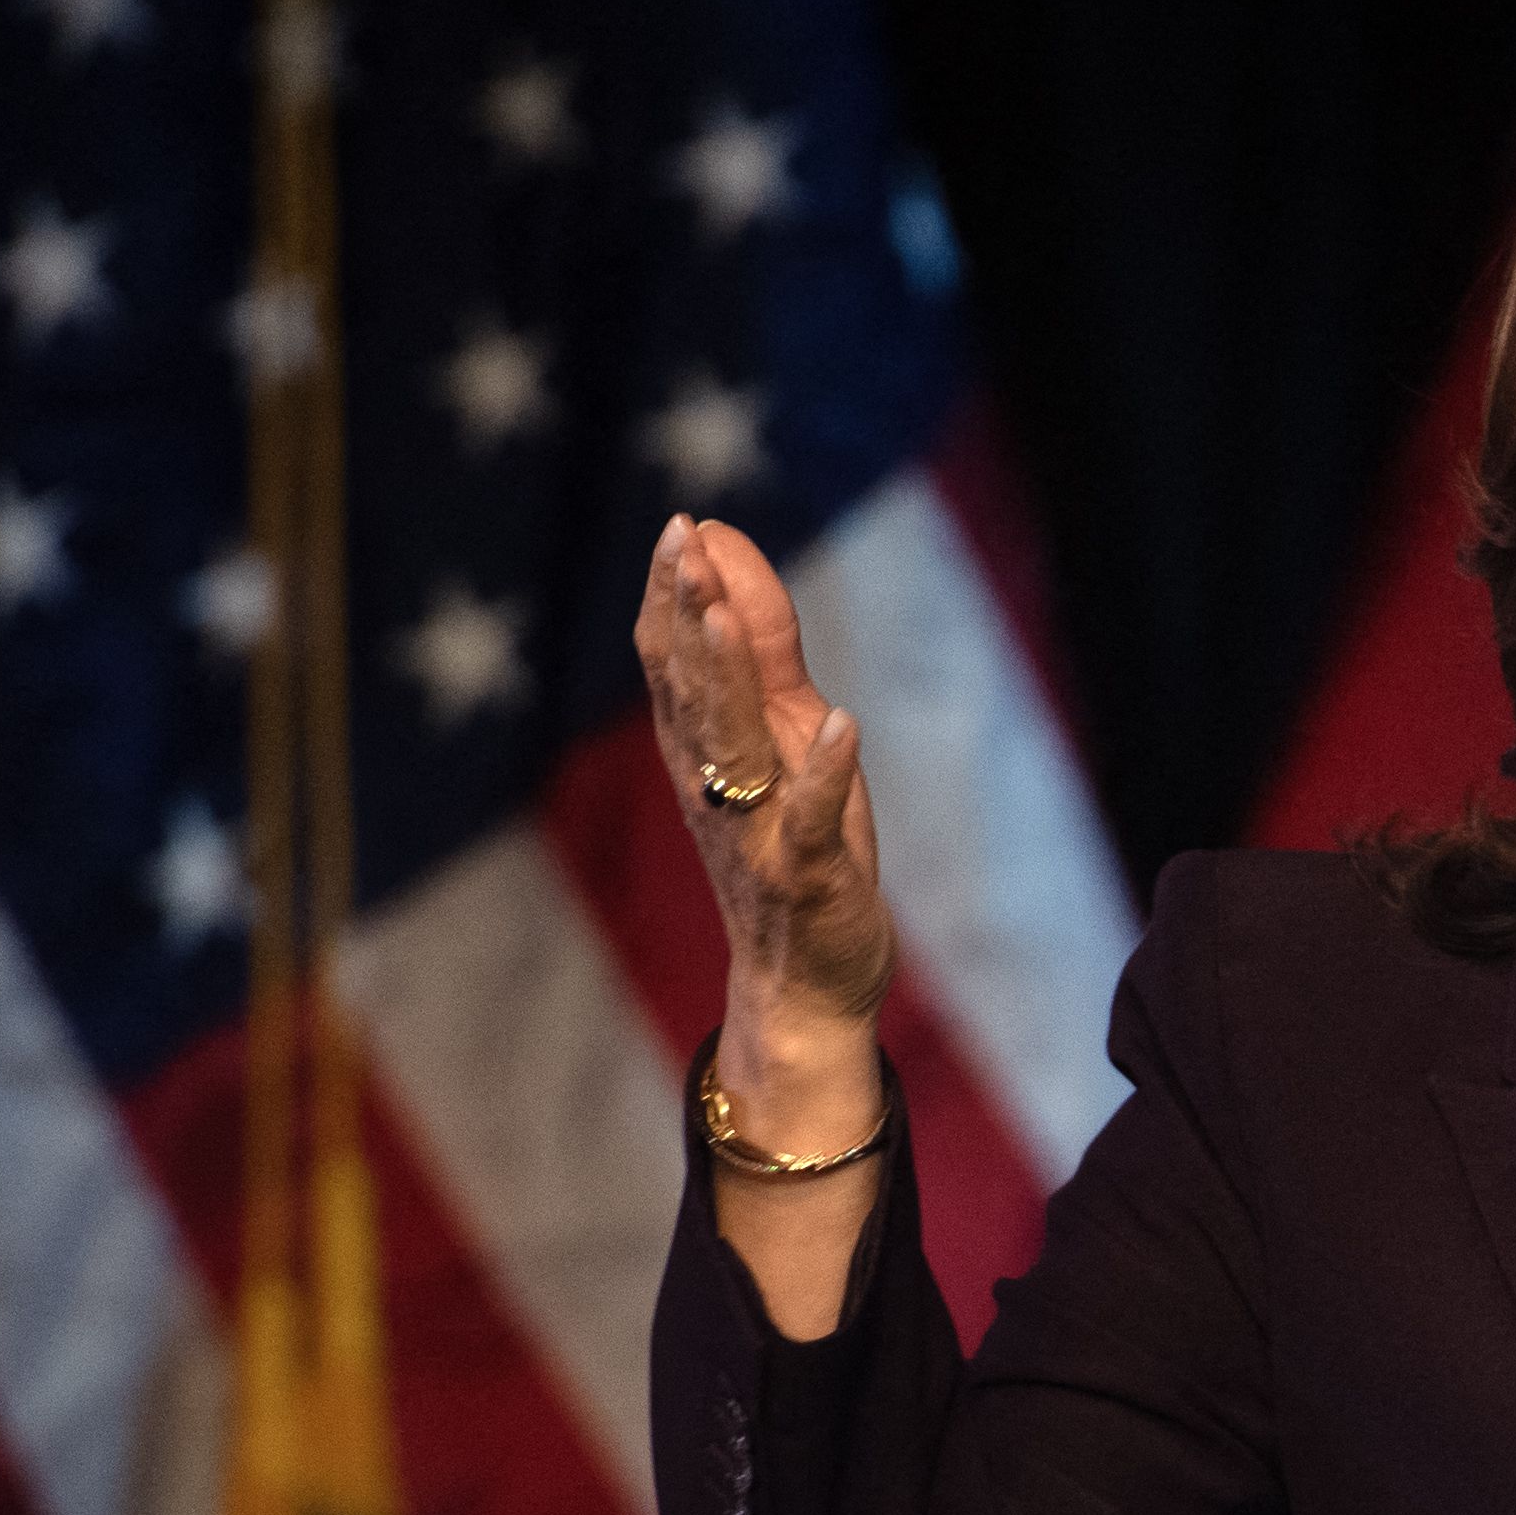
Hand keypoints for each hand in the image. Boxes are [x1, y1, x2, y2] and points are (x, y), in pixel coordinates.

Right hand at [632, 514, 893, 1066]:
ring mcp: (758, 831)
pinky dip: (823, 774)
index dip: (674, 597)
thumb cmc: (792, 850)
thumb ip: (762, 653)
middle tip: (681, 543)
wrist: (801, 986)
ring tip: (728, 615)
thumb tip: (728, 558)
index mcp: (703, 751)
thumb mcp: (780, 738)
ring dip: (730, 676)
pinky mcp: (807, 876)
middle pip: (693, 690)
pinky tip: (841, 725)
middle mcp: (716, 785)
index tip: (679, 528)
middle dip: (688, 615)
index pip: (674, 662)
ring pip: (732, 746)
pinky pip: (811, 821)